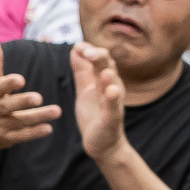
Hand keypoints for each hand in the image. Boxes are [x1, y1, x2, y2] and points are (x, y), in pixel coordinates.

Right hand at [0, 39, 61, 153]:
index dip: (7, 84)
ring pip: (19, 121)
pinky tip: (48, 128)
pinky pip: (21, 136)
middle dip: (22, 102)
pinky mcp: (7, 138)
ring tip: (57, 111)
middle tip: (39, 98)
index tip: (21, 79)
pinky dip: (34, 133)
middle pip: (7, 106)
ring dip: (38, 117)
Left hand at [72, 43, 130, 162]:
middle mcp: (111, 87)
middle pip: (108, 67)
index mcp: (103, 80)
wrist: (102, 143)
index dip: (89, 51)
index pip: (99, 59)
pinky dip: (112, 98)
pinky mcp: (112, 118)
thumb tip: (76, 49)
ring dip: (109, 77)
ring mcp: (113, 103)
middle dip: (99, 57)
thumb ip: (82, 71)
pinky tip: (110, 91)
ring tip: (105, 71)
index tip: (77, 46)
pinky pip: (113, 107)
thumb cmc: (94, 113)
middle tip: (87, 51)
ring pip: (113, 86)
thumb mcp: (85, 89)